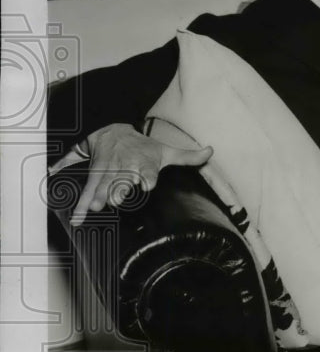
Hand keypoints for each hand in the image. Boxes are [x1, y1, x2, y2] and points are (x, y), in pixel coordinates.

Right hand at [49, 123, 212, 225]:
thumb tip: (211, 151)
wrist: (111, 131)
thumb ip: (188, 156)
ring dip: (99, 196)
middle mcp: (125, 168)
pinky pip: (87, 192)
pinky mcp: (95, 178)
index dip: (147, 176)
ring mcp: (108, 173)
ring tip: (97, 207)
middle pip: (122, 179)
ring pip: (103, 186)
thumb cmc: (144, 147)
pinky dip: (81, 206)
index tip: (147, 184)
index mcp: (144, 162)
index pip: (147, 170)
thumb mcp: (166, 150)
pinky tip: (77, 220)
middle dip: (119, 188)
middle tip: (116, 199)